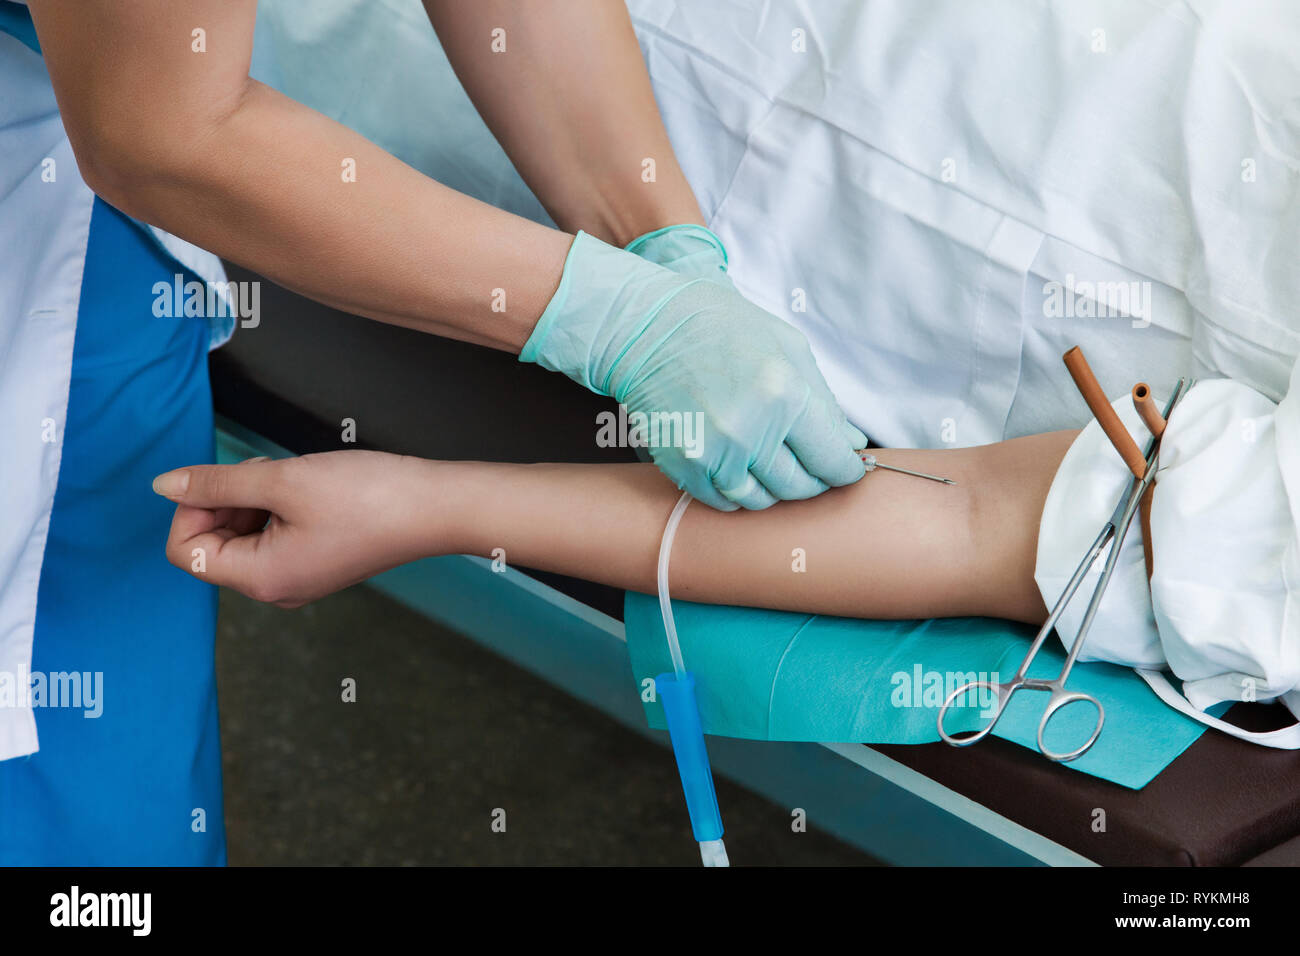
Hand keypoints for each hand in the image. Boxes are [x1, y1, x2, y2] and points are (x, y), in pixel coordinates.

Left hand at [154, 451, 442, 607]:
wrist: (436, 507)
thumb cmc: (369, 497)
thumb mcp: (283, 481)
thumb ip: (217, 483)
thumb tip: (164, 485)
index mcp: (262, 579)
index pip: (184, 551)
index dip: (193, 507)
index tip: (229, 478)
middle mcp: (276, 588)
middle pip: (211, 544)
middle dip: (226, 501)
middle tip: (268, 474)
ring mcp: (298, 578)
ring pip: (242, 536)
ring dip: (253, 499)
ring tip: (293, 479)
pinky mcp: (317, 562)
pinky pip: (272, 536)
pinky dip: (276, 507)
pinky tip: (307, 489)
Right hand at [522, 230, 866, 510]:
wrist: (646, 328)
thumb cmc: (722, 328)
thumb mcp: (787, 347)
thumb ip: (824, 401)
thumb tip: (852, 445)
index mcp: (785, 395)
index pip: (831, 461)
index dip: (844, 471)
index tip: (845, 471)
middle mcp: (750, 430)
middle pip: (799, 487)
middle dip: (811, 481)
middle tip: (807, 465)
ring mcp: (714, 452)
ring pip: (761, 500)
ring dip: (771, 488)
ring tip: (768, 461)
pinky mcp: (684, 465)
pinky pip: (723, 501)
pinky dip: (735, 491)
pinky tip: (736, 465)